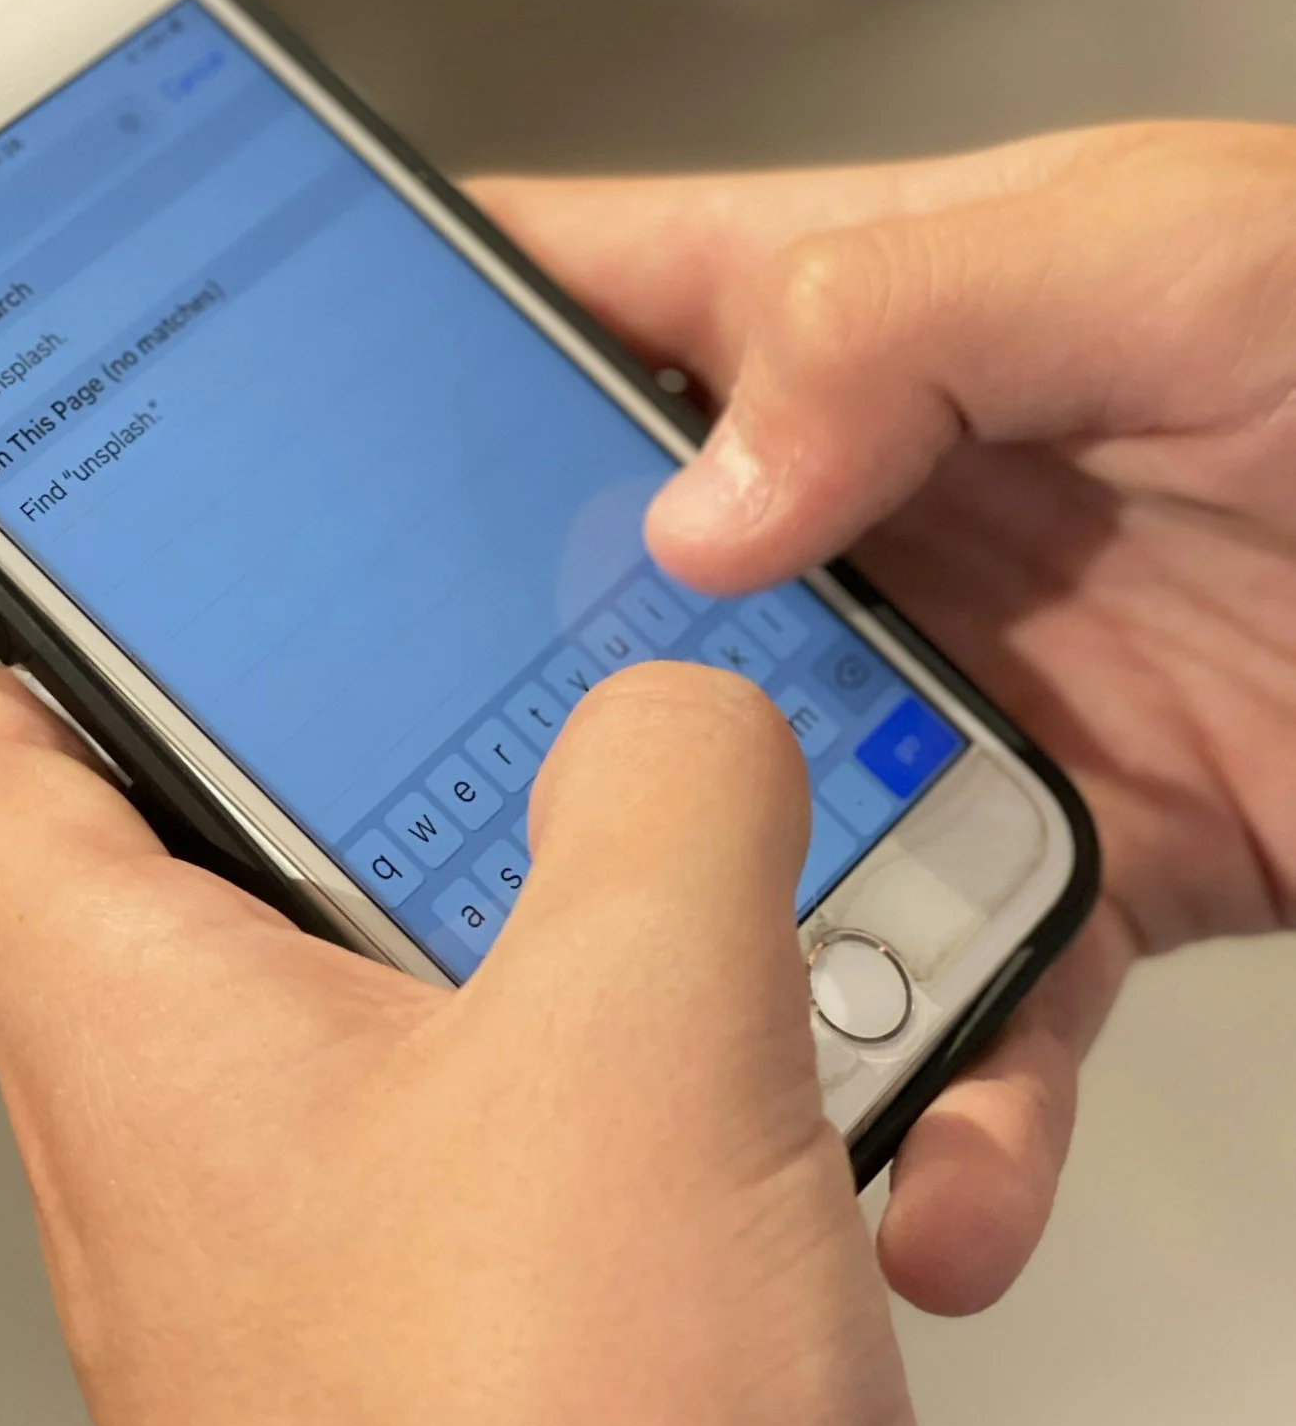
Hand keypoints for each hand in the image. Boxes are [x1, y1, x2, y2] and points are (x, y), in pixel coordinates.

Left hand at [0, 661, 923, 1425]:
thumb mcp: (635, 1041)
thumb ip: (664, 799)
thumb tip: (676, 708)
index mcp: (140, 1033)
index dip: (81, 642)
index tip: (215, 573)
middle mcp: (202, 1147)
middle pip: (258, 858)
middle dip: (440, 777)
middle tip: (561, 713)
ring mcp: (332, 1258)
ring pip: (436, 1005)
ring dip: (603, 953)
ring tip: (740, 916)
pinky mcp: (468, 1346)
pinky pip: (544, 1149)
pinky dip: (665, 1103)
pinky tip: (808, 1122)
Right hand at [477, 121, 1295, 1316]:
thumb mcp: (1159, 250)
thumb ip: (905, 326)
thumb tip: (696, 505)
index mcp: (846, 315)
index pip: (565, 303)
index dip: (405, 351)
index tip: (265, 443)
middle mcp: (861, 506)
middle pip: (603, 601)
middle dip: (500, 706)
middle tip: (401, 818)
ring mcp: (943, 687)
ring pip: (745, 831)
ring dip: (703, 947)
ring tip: (668, 1055)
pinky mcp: (1058, 850)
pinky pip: (959, 989)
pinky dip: (940, 1100)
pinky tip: (928, 1175)